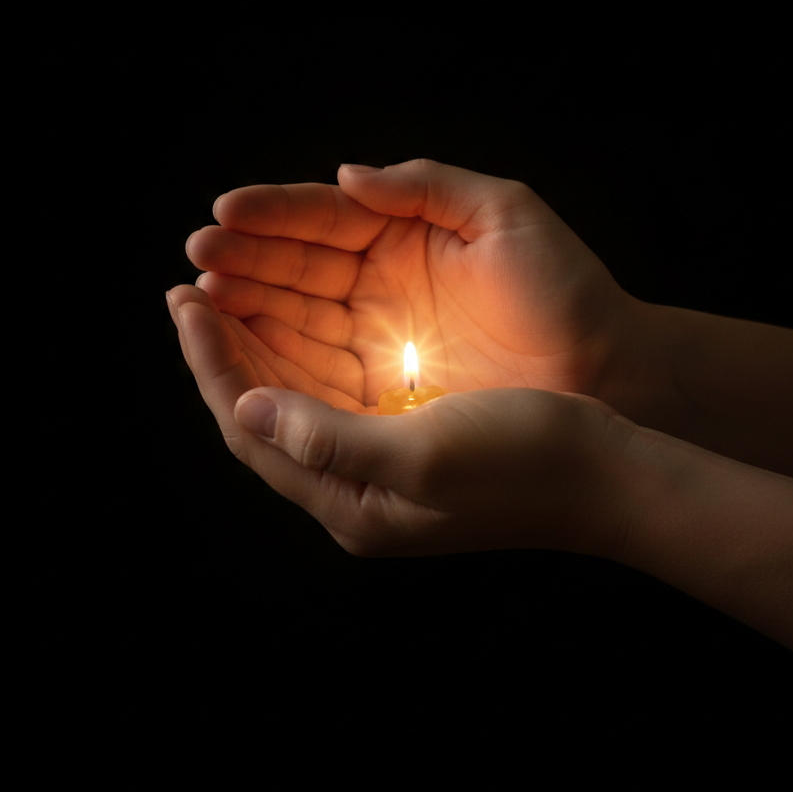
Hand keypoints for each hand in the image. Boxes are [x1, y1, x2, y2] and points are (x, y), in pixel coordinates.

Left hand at [165, 282, 639, 558]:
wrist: (605, 476)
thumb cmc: (527, 461)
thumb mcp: (424, 450)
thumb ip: (328, 438)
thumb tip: (249, 408)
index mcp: (351, 501)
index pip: (252, 428)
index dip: (213, 364)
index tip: (187, 301)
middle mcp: (355, 492)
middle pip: (263, 417)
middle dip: (224, 353)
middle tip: (191, 290)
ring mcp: (380, 473)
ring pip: (294, 405)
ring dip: (259, 351)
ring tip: (229, 299)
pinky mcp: (406, 447)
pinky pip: (331, 400)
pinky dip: (304, 358)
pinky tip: (297, 326)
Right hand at [184, 160, 630, 411]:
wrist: (609, 369)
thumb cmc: (566, 289)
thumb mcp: (505, 214)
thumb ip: (426, 185)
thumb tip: (345, 176)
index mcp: (405, 237)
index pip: (324, 222)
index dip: (272, 218)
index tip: (223, 214)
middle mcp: (383, 288)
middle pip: (299, 272)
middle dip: (246, 264)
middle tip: (198, 260)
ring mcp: (381, 342)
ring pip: (299, 322)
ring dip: (249, 312)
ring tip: (201, 302)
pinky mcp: (386, 394)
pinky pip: (320, 376)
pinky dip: (278, 363)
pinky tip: (241, 350)